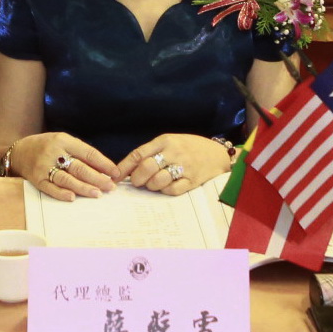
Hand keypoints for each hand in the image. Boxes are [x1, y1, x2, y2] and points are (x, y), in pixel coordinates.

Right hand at [9, 133, 117, 201]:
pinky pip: (50, 188)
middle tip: (110, 187)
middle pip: (79, 167)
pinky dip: (61, 193)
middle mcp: (54, 152)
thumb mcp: (63, 142)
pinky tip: (72, 197)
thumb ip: (81, 153)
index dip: (103, 163)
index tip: (115, 173)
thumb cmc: (47, 147)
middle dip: (97, 178)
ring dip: (83, 187)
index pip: (88, 153)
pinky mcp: (36, 179)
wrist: (19, 151)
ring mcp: (44, 167)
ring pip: (67, 179)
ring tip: (97, 193)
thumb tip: (104, 169)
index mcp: (63, 140)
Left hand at [113, 134, 231, 196]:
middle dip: (137, 178)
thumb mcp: (171, 142)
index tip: (114, 177)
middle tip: (138, 182)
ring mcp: (184, 167)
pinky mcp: (192, 181)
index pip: (138, 154)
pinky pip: (171, 190)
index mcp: (165, 140)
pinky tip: (166, 187)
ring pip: (157, 181)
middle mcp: (173, 152)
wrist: (218, 154)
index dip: (124, 167)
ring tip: (153, 184)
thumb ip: (152, 152)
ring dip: (151, 185)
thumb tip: (129, 169)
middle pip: (146, 168)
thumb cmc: (190, 147)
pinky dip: (165, 191)